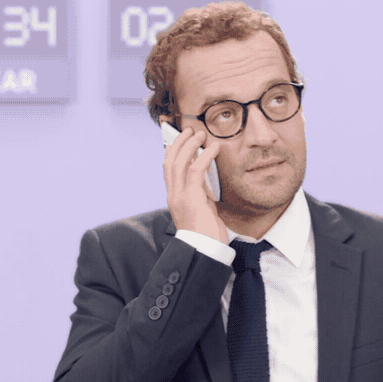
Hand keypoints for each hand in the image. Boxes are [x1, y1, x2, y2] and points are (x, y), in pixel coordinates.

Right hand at [163, 127, 227, 243]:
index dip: (172, 151)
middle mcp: (173, 195)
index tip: (179, 138)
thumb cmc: (207, 234)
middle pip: (170, 161)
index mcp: (174, 197)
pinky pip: (196, 170)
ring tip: (200, 134)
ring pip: (179, 162)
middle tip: (190, 131)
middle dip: (179, 143)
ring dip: (190, 145)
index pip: (168, 169)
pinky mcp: (191, 198)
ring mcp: (180, 196)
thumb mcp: (202, 209)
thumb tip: (206, 181)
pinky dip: (205, 156)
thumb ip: (200, 194)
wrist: (205, 250)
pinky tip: (214, 148)